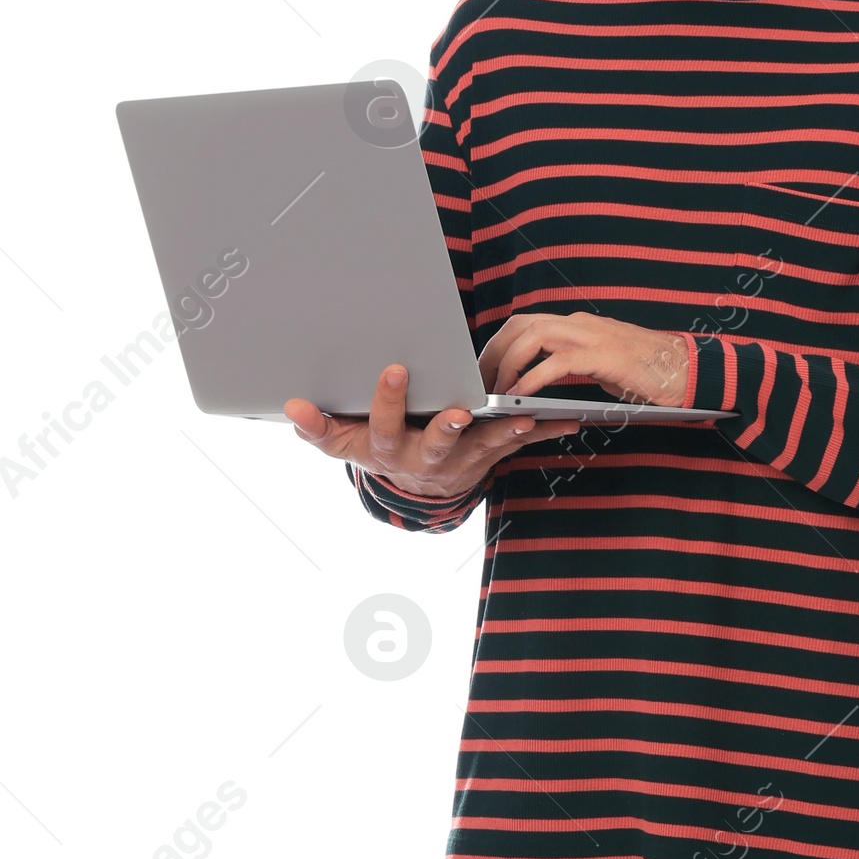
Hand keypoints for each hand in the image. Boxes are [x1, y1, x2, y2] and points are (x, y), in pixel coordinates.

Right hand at [284, 362, 586, 499]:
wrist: (415, 487)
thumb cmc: (377, 450)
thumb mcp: (344, 443)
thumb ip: (319, 428)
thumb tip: (292, 407)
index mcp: (390, 449)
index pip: (384, 425)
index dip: (387, 401)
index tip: (392, 370)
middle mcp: (426, 458)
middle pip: (436, 443)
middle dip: (448, 427)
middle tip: (461, 410)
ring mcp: (461, 461)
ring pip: (483, 446)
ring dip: (504, 432)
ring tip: (523, 416)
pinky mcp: (489, 457)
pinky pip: (516, 444)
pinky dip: (541, 432)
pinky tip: (566, 418)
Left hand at [479, 311, 690, 407]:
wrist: (685, 371)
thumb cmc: (646, 373)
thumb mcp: (600, 366)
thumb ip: (571, 365)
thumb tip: (541, 379)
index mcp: (577, 325)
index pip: (525, 324)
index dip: (498, 344)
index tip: (484, 370)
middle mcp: (580, 323)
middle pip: (521, 325)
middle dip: (494, 352)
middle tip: (480, 382)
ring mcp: (592, 336)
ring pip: (534, 337)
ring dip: (509, 363)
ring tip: (499, 390)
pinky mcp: (604, 356)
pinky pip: (558, 362)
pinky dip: (535, 378)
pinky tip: (523, 395)